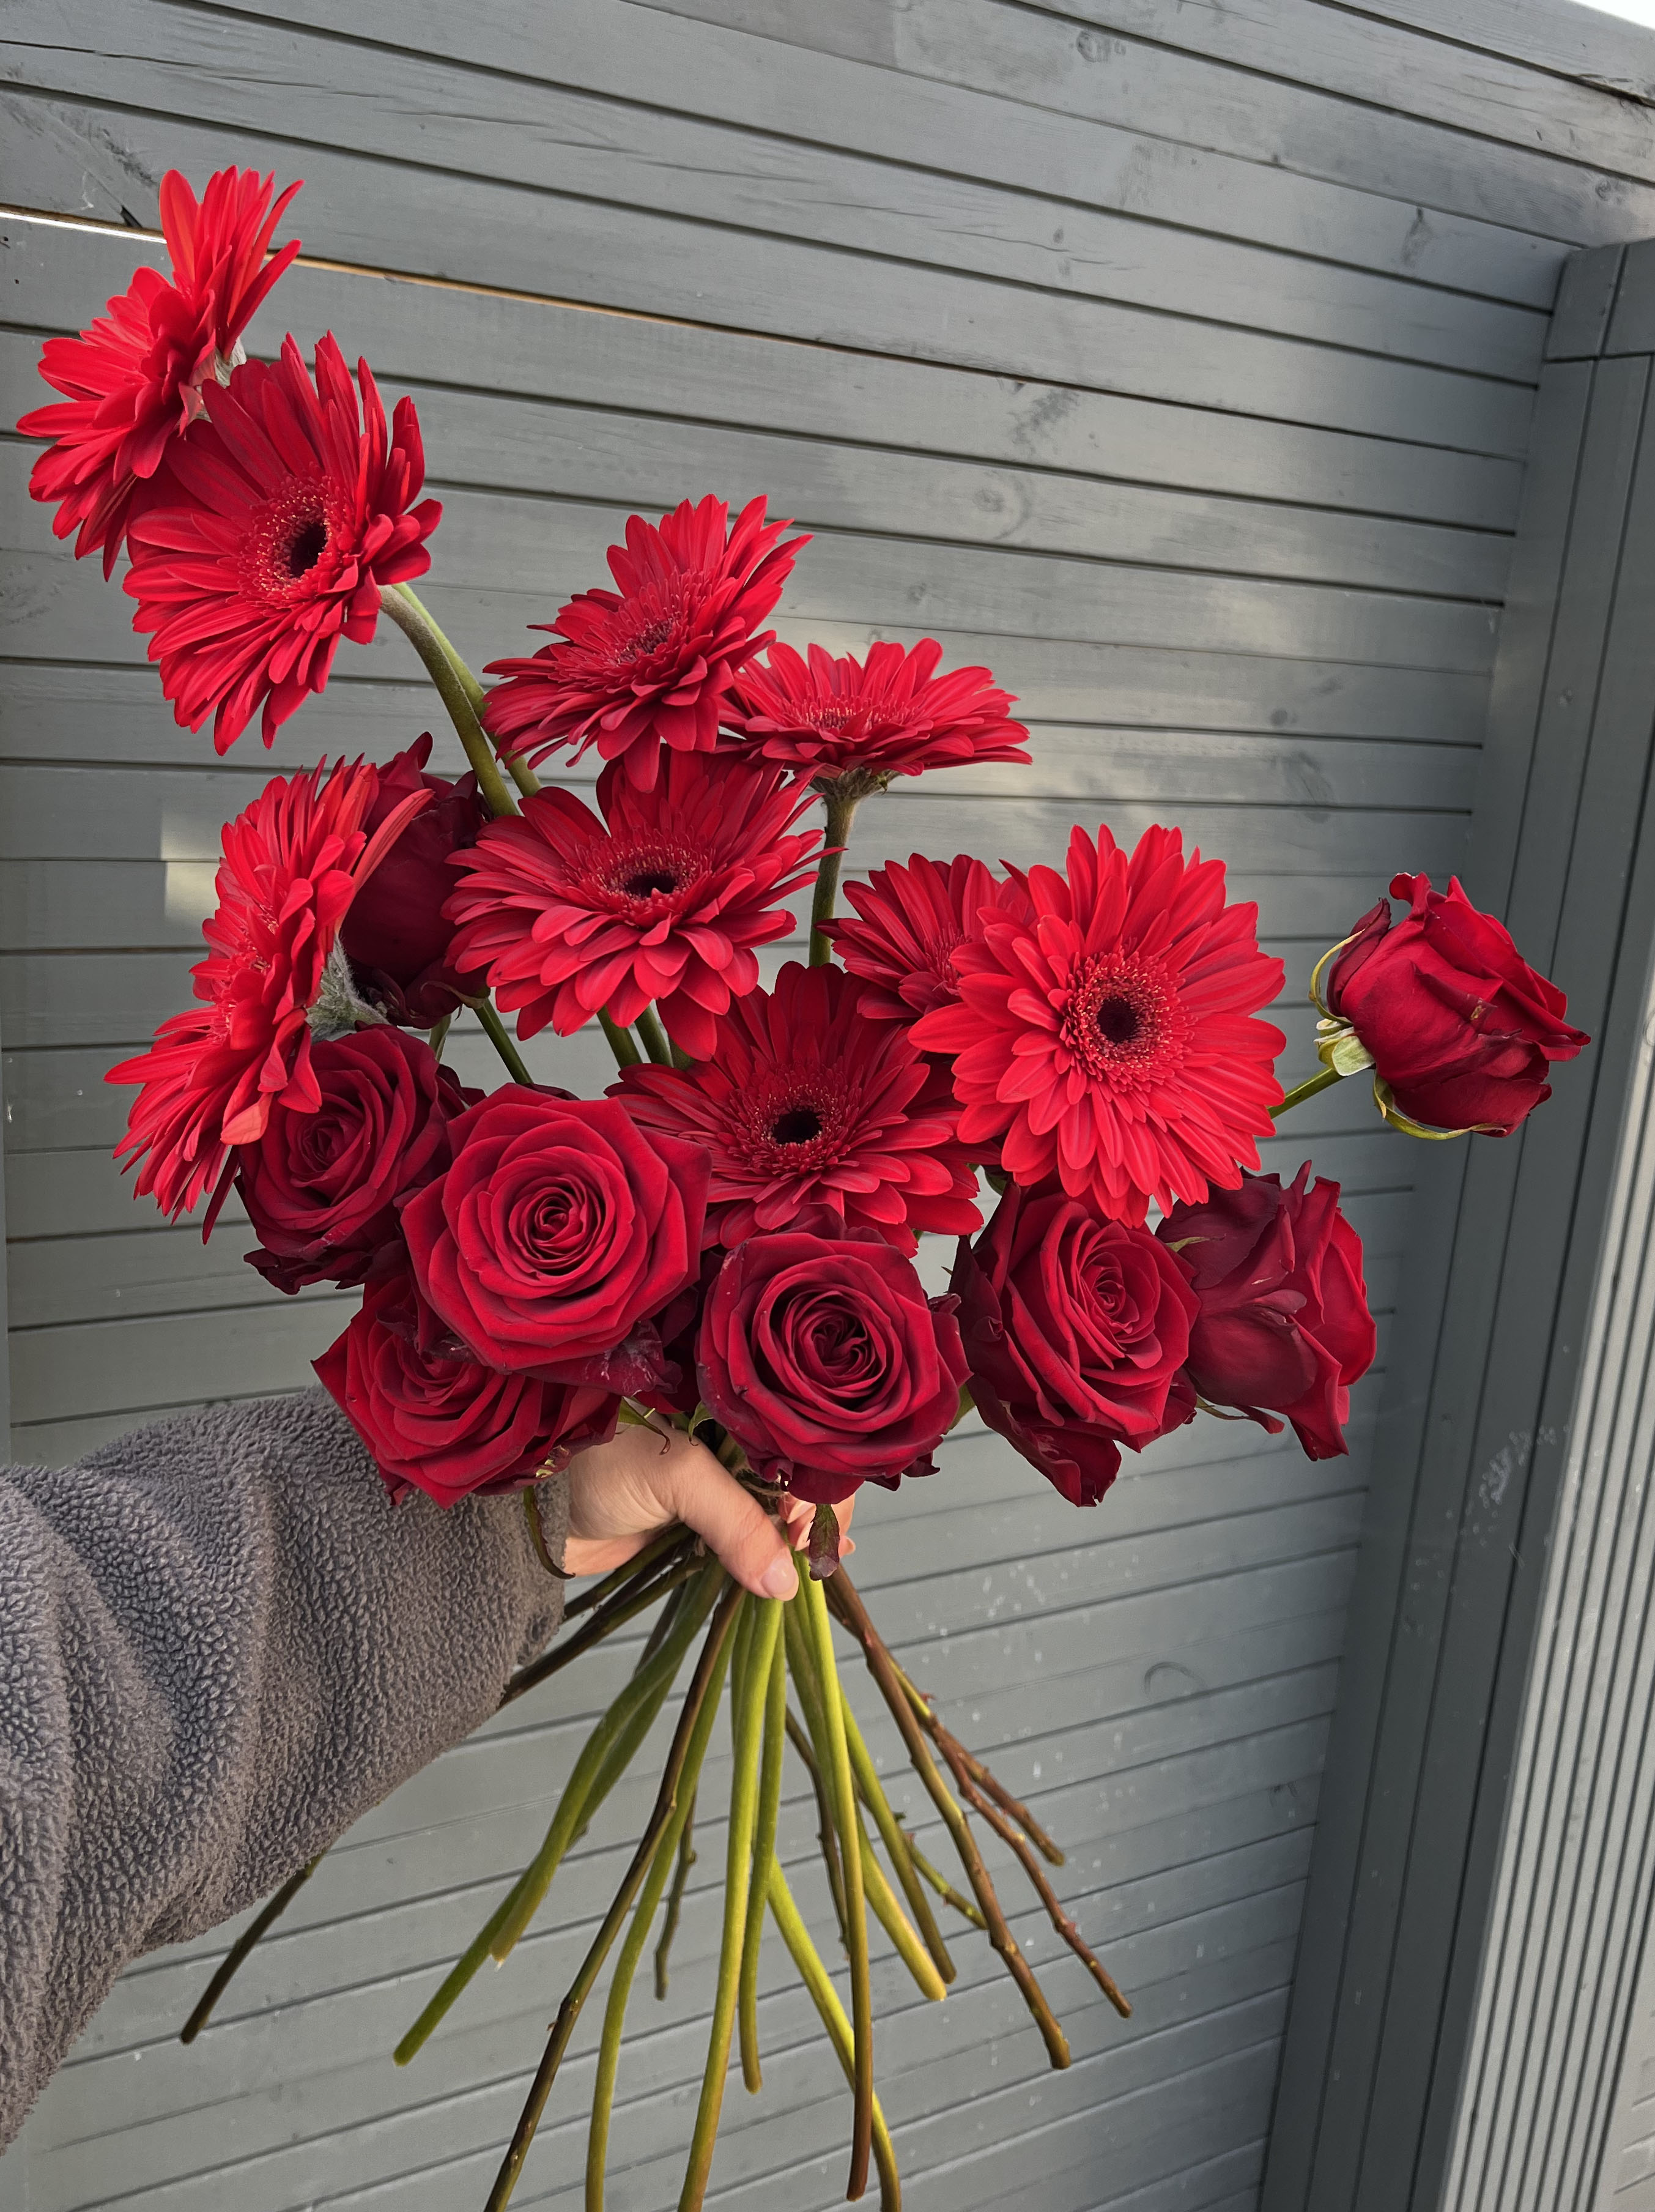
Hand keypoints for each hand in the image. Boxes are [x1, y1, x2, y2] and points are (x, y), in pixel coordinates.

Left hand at [561, 1420, 854, 1598]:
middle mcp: (726, 1441)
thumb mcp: (677, 1479)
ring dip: (794, 1539)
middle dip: (809, 1517)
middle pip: (790, 1480)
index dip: (815, 1486)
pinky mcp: (694, 1519)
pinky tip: (791, 1569)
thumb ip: (736, 1523)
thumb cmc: (598, 1462)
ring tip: (818, 1563)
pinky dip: (767, 1554)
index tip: (812, 1528)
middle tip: (816, 1553)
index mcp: (726, 1410)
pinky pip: (743, 1538)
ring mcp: (710, 1483)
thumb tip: (785, 1581)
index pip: (794, 1444)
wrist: (536, 1507)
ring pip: (771, 1513)